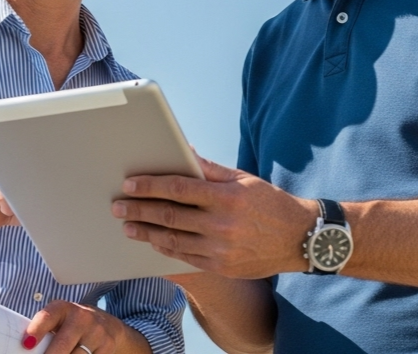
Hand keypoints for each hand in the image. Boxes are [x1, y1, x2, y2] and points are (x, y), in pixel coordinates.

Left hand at [21, 300, 145, 353]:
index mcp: (63, 309)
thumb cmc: (72, 327)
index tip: (27, 344)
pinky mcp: (107, 347)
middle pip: (61, 347)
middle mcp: (81, 318)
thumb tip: (28, 347)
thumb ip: (45, 332)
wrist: (107, 326)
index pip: (48, 317)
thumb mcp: (59, 322)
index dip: (36, 330)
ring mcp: (96, 332)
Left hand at [112, 154, 315, 277]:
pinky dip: (165, 248)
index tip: (129, 184)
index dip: (150, 186)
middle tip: (117, 206)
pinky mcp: (221, 267)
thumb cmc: (269, 202)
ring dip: (146, 232)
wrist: (300, 239)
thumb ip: (210, 168)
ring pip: (172, 240)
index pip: (178, 188)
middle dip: (139, 210)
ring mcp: (221, 249)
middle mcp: (222, 224)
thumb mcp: (243, 178)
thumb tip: (184, 151)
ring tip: (127, 225)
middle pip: (169, 215)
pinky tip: (152, 241)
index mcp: (226, 196)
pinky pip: (185, 257)